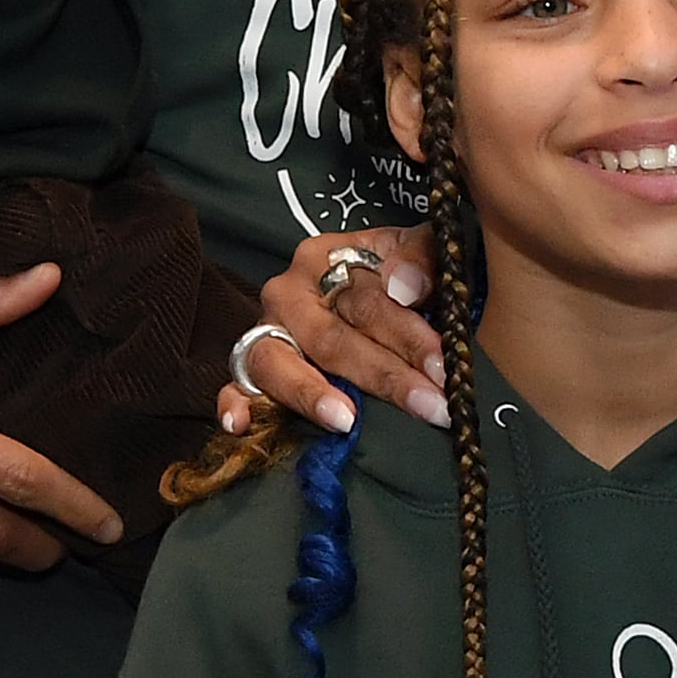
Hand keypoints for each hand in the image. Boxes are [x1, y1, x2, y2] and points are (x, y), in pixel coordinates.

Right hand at [216, 224, 446, 437]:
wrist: (353, 288)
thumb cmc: (390, 276)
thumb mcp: (410, 252)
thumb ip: (420, 256)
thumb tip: (407, 286)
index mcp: (327, 259)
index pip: (368, 300)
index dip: (408, 335)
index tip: (442, 366)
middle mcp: (289, 294)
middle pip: (331, 338)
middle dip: (384, 375)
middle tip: (428, 405)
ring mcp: (265, 331)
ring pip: (279, 362)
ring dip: (312, 394)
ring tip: (347, 420)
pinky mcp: (247, 366)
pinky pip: (233, 385)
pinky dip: (233, 403)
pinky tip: (239, 424)